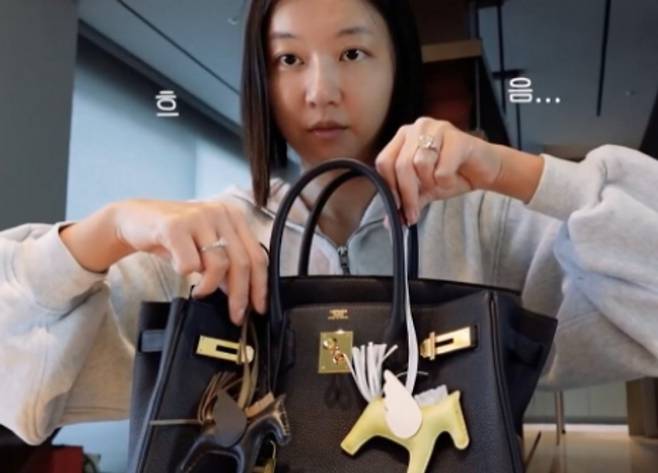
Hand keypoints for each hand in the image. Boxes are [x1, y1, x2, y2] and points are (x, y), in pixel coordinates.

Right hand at [111, 198, 267, 324]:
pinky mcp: (174, 226)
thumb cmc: (174, 237)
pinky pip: (190, 264)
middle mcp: (220, 212)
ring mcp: (198, 217)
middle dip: (240, 295)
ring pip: (219, 265)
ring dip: (210, 286)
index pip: (257, 254)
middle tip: (234, 315)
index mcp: (233, 215)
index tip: (259, 307)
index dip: (260, 285)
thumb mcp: (207, 246)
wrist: (134, 219)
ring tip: (200, 290)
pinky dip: (185, 273)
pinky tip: (180, 269)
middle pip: (241, 262)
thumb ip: (227, 264)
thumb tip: (244, 294)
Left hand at [374, 118, 501, 223]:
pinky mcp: (457, 138)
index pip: (384, 161)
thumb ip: (406, 201)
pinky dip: (446, 181)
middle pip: (401, 165)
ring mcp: (437, 129)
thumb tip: (387, 223)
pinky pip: (442, 169)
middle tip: (413, 214)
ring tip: (440, 183)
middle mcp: (417, 127)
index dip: (389, 187)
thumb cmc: (451, 175)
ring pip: (420, 165)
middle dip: (407, 194)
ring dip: (430, 183)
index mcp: (403, 137)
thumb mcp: (423, 190)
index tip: (397, 208)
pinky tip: (454, 177)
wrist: (485, 171)